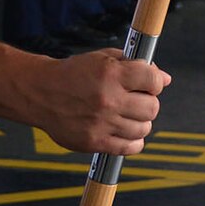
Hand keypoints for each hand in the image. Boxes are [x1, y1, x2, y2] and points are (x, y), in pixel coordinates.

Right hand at [33, 50, 171, 155]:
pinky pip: (131, 147)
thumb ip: (135, 64)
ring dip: (140, 122)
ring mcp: (102, 123)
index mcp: (111, 74)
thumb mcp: (103, 58)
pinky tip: (125, 131)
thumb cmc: (73, 74)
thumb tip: (163, 79)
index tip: (149, 83)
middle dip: (148, 102)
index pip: (154, 81)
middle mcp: (108, 100)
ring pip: (144, 128)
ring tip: (127, 115)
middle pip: (152, 107)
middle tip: (137, 99)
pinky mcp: (95, 142)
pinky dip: (134, 141)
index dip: (155, 81)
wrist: (40, 93)